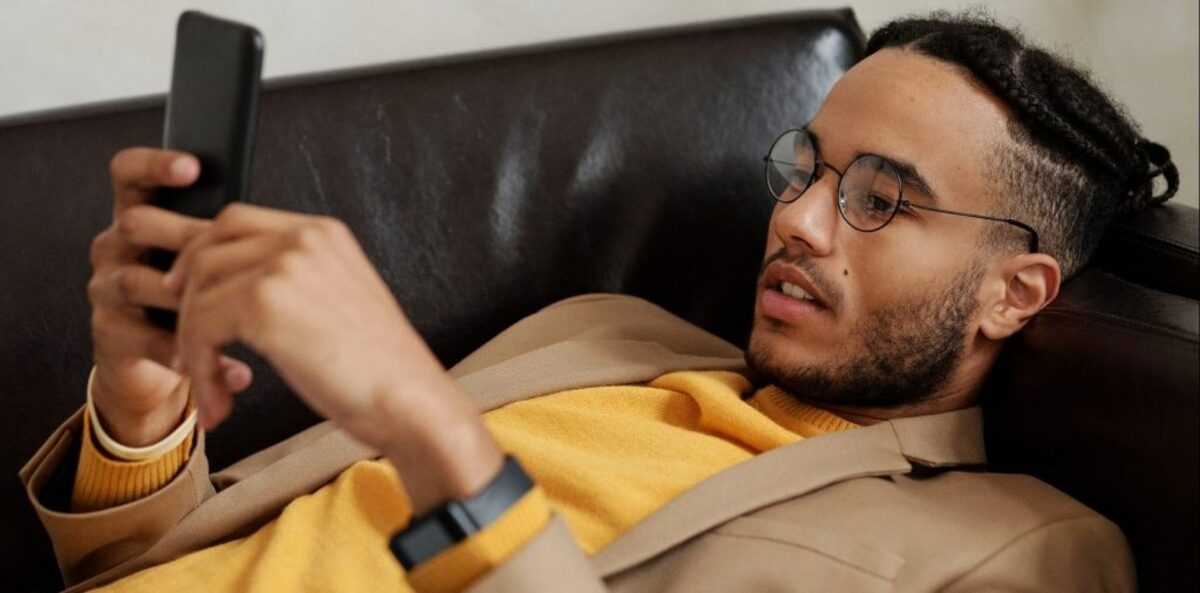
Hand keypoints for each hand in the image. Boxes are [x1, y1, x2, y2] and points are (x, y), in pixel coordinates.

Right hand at [87, 148, 253, 446]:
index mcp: (145, 217)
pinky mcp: (109, 333)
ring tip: (235, 320)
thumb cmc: (207, 301)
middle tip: (211, 247)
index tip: (192, 167)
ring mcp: (107, 289)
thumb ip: (233, 239)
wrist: (178, 363)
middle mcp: (117, 246)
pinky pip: (145, 338)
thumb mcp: (220, 264)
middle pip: (132, 223)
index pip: (131, 174)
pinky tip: (233, 371)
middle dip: (173, 233)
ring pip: (137, 281)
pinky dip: (192, 355)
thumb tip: (285, 225)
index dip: (155, 165)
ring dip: (190, 304)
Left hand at [163, 202, 501, 512]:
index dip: (200, 253)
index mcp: (324, 233)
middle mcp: (303, 239)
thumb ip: (295, 283)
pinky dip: (201, 372)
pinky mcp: (263, 303)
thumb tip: (234, 292)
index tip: (185, 290)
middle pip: (208, 249)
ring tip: (214, 393)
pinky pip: (201, 330)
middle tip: (186, 347)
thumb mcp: (339, 303)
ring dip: (194, 349)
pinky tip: (221, 404)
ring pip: (197, 294)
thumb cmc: (380, 370)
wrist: (409, 401)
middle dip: (185, 299)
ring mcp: (282, 266)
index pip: (237, 220)